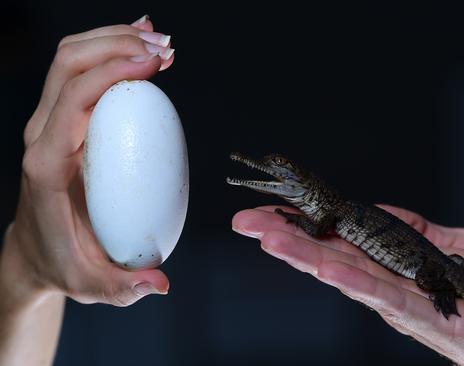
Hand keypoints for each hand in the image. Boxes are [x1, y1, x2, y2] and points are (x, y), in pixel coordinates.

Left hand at [1, 16, 173, 312]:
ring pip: (70, 58)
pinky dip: (110, 51)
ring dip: (114, 39)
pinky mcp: (60, 120)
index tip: (155, 64)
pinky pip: (80, 72)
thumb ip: (125, 288)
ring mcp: (47, 124)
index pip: (73, 99)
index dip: (112, 71)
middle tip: (166, 48)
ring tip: (161, 42)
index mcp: (47, 164)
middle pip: (68, 63)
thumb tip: (160, 283)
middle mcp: (41, 135)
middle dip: (117, 43)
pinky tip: (140, 46)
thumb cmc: (67, 264)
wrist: (36, 252)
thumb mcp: (92, 285)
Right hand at [232, 205, 463, 365]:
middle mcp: (397, 291)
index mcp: (403, 270)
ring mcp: (412, 307)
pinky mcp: (435, 318)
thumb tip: (382, 213)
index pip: (347, 243)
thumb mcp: (463, 248)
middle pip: (335, 260)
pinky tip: (320, 264)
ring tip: (267, 236)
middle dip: (289, 240)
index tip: (277, 208)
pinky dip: (351, 279)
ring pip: (349, 277)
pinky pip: (386, 295)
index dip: (311, 226)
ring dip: (305, 256)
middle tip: (247, 220)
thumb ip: (418, 233)